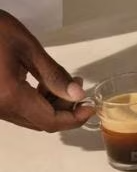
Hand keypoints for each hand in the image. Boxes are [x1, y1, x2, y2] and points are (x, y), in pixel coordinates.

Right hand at [0, 10, 92, 131]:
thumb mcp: (28, 48)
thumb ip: (54, 75)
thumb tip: (78, 95)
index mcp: (10, 97)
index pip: (50, 121)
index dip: (74, 118)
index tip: (90, 106)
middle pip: (41, 122)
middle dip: (65, 109)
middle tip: (78, 85)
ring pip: (30, 117)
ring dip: (51, 105)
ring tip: (65, 81)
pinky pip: (17, 109)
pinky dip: (35, 101)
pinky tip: (43, 83)